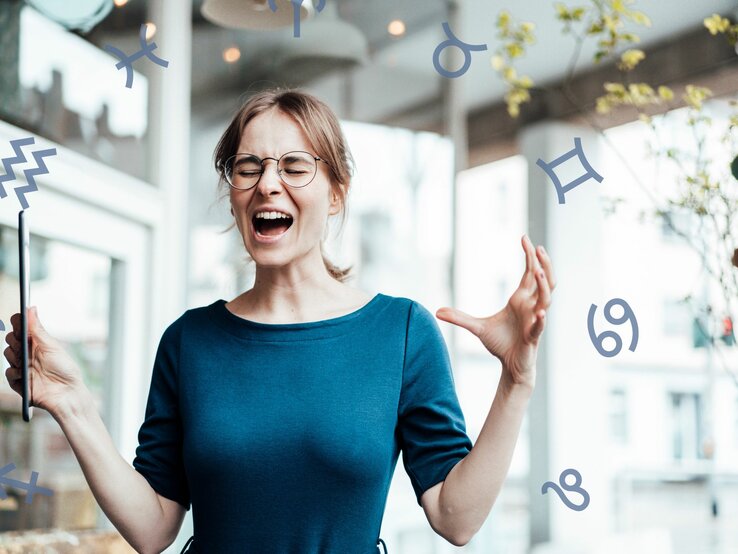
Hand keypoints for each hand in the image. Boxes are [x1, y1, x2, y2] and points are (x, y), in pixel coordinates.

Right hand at [4, 306, 86, 414]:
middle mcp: (28, 353)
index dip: (18, 323)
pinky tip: (24, 374)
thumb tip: (31, 308)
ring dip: (15, 355)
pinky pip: (9, 372)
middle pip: (11, 339)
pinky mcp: (18, 381)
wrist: (67, 393)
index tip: (18, 320)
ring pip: (7, 353)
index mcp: (37, 342)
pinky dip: (15, 372)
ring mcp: (22, 366)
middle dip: (15, 339)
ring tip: (26, 360)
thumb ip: (38, 329)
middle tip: (24, 343)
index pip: (21, 328)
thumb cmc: (65, 369)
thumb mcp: (51, 346)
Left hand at [436, 235, 554, 388]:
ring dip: (544, 285)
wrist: (510, 365)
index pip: (530, 273)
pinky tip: (540, 313)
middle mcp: (531, 306)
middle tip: (538, 247)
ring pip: (546, 299)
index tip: (524, 238)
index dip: (530, 256)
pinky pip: (540, 325)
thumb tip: (437, 311)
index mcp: (521, 299)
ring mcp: (535, 320)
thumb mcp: (476, 327)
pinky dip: (540, 319)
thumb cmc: (500, 343)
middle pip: (545, 280)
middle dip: (544, 263)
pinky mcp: (533, 336)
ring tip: (539, 271)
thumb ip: (459, 317)